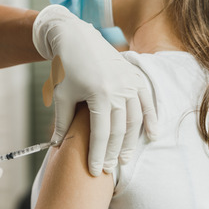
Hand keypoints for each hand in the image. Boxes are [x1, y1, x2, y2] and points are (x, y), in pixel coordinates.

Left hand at [32, 5, 157, 175]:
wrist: (76, 37)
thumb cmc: (65, 67)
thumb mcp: (62, 95)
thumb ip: (62, 122)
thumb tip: (57, 145)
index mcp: (99, 94)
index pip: (100, 133)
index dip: (98, 155)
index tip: (95, 171)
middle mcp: (118, 89)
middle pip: (118, 130)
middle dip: (112, 153)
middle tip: (108, 169)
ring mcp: (129, 82)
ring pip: (134, 120)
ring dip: (130, 142)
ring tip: (123, 158)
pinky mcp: (135, 77)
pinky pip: (147, 102)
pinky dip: (151, 119)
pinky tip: (151, 135)